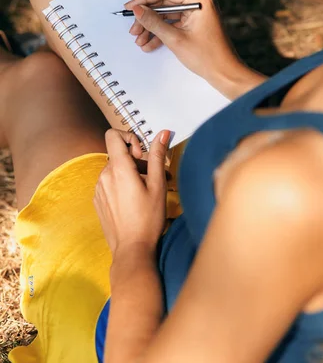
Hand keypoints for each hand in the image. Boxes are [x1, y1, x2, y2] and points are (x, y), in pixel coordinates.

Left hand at [94, 129, 169, 257]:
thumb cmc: (148, 218)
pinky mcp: (98, 200)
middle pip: (119, 154)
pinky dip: (122, 185)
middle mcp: (104, 175)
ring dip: (131, 174)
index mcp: (118, 169)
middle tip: (155, 177)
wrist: (131, 250)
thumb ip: (158, 156)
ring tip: (148, 191)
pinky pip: (109, 183)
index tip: (142, 155)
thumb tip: (162, 133)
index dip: (129, 137)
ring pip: (115, 169)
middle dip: (137, 161)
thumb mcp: (158, 185)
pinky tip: (135, 201)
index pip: (113, 135)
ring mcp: (98, 188)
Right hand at [125, 0, 263, 98]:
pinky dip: (161, 33)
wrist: (226, 75)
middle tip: (133, 29)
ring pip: (167, 15)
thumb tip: (137, 9)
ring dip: (152, 27)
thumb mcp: (175, 39)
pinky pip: (174, 24)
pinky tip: (149, 45)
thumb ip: (154, 22)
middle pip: (165, 2)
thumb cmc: (208, 57)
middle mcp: (199, 2)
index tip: (130, 7)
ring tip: (139, 40)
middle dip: (147, 17)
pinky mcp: (195, 25)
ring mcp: (197, 14)